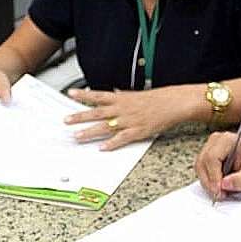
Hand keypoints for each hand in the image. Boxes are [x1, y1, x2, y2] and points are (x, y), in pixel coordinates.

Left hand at [65, 85, 198, 150]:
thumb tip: (113, 94)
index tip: (71, 94)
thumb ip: (122, 96)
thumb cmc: (158, 99)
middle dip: (80, 117)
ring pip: (105, 126)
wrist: (174, 103)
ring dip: (90, 132)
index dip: (84, 95)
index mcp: (121, 99)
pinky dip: (111, 143)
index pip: (98, 95)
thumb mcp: (136, 95)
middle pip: (97, 113)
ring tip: (77, 136)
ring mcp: (129, 121)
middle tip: (66, 120)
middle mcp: (122, 109)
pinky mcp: (138, 131)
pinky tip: (102, 147)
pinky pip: (122, 138)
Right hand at [195, 132, 240, 200]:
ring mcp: (209, 146)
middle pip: (202, 162)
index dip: (213, 176)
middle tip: (220, 195)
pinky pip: (201, 169)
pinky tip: (219, 185)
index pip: (212, 157)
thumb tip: (224, 185)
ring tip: (221, 191)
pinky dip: (208, 180)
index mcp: (226, 140)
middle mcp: (215, 140)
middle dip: (209, 182)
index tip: (219, 191)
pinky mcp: (206, 154)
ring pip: (200, 167)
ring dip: (207, 182)